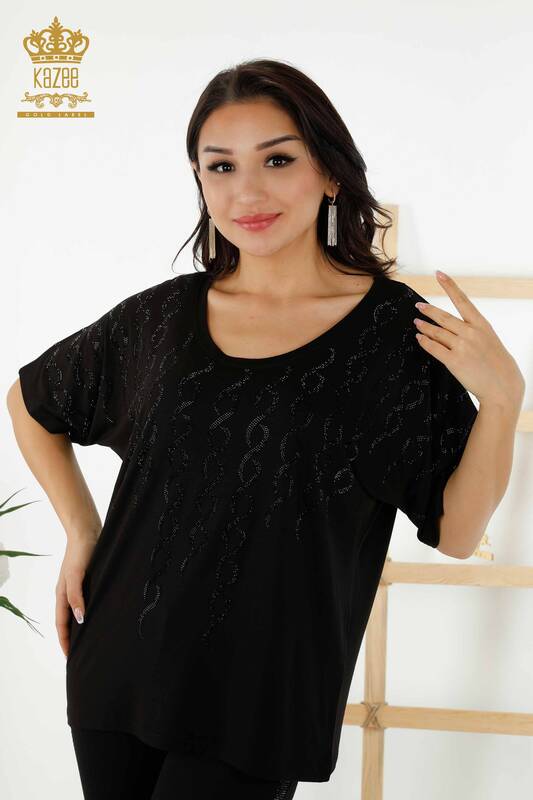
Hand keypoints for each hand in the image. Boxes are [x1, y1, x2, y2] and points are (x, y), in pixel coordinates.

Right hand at [55, 534, 97, 658]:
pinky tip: (102, 616)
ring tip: (92, 640)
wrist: (89, 531)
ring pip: (79, 612)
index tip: (70, 657)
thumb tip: (79, 619)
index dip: (65, 641)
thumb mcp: (76, 575)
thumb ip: (76, 596)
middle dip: (72, 638)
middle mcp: (70, 593)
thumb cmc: (81, 552)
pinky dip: (92, 613)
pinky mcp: (91, 580)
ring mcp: (80, 587)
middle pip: (69, 621)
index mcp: (62, 594)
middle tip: (82, 654)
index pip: (62, 624)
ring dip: (83, 627)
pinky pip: (90, 602)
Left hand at [412, 270, 525, 409]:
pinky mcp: (454, 361)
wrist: (503, 387)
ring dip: (424, 327)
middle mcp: (471, 332)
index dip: (449, 286)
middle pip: (443, 317)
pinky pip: (433, 348)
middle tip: (418, 306)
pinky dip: (424, 341)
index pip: (462, 300)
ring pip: (436, 332)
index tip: (439, 273)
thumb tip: (452, 328)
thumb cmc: (497, 365)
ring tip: (416, 323)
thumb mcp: (490, 341)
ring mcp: (462, 346)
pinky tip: (419, 338)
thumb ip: (473, 332)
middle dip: (428, 310)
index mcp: (482, 325)